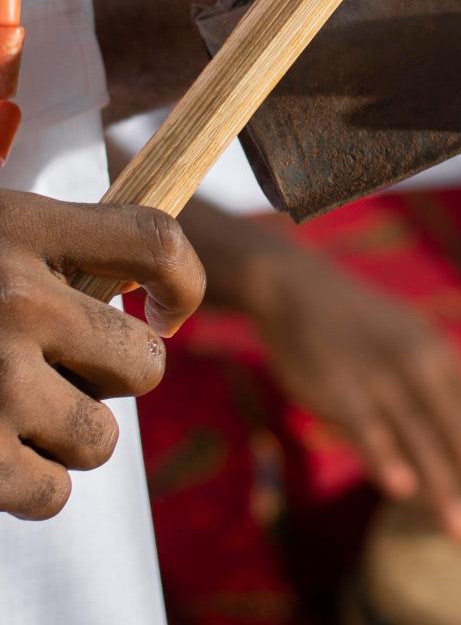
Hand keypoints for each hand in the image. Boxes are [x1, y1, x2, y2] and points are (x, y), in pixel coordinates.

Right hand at [0, 191, 204, 518]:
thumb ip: (46, 249)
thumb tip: (137, 286)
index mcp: (20, 228)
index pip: (155, 242)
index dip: (183, 281)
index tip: (168, 310)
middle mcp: (13, 300)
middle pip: (144, 360)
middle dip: (115, 375)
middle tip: (64, 368)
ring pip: (102, 437)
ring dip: (71, 434)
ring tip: (13, 410)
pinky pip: (50, 493)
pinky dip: (30, 485)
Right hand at [245, 247, 460, 540]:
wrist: (304, 289)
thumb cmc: (368, 329)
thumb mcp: (418, 348)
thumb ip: (457, 384)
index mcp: (442, 360)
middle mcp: (421, 368)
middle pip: (460, 431)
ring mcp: (381, 377)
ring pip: (418, 438)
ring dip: (444, 487)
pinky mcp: (341, 387)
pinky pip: (366, 428)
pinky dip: (384, 457)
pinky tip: (401, 490)